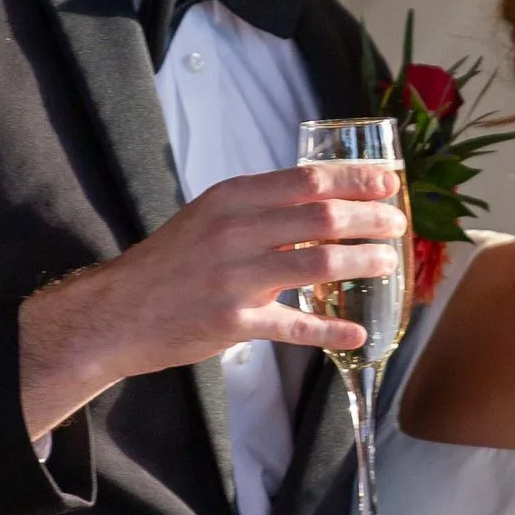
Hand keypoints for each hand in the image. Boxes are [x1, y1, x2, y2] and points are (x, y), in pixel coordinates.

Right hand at [20, 163, 405, 437]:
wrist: (118, 311)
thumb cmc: (169, 263)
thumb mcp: (209, 217)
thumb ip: (259, 210)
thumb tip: (321, 204)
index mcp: (231, 198)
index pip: (307, 180)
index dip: (355, 181)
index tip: (387, 184)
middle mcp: (235, 231)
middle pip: (322, 218)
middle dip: (370, 220)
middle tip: (396, 225)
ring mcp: (235, 278)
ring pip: (318, 265)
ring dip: (362, 262)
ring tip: (386, 263)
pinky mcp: (233, 322)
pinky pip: (295, 326)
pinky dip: (330, 331)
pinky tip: (356, 334)